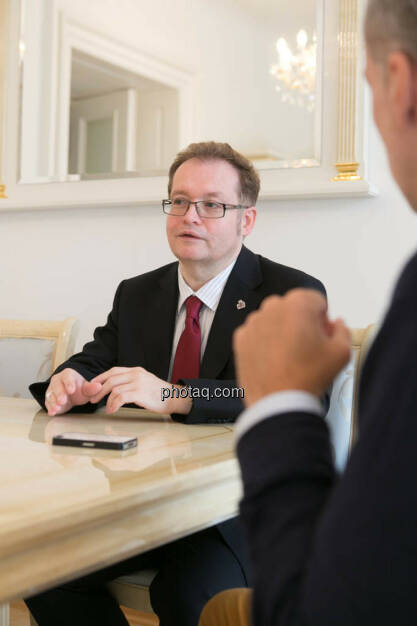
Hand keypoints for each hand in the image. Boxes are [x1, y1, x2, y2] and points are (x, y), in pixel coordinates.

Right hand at [45, 368, 102, 415]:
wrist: (72, 395)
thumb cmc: (79, 389)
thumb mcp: (87, 389)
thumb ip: (92, 388)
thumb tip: (99, 386)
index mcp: (67, 375)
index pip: (67, 378)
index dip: (69, 384)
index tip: (72, 390)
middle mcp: (57, 381)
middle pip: (57, 386)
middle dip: (60, 394)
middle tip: (63, 401)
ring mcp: (52, 390)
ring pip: (51, 395)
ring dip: (53, 402)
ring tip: (57, 408)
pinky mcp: (48, 399)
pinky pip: (48, 403)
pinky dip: (50, 408)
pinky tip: (52, 412)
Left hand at [88, 366, 191, 414]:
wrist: (175, 397)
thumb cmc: (160, 394)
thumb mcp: (145, 382)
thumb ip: (132, 382)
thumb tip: (116, 388)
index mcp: (136, 370)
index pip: (113, 371)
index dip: (101, 378)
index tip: (93, 386)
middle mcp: (136, 374)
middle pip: (111, 379)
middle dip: (99, 390)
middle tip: (93, 399)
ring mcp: (138, 383)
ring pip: (114, 389)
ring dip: (106, 400)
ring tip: (106, 408)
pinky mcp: (139, 393)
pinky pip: (120, 397)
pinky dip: (113, 404)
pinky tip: (112, 410)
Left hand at [233, 289, 350, 406]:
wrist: (278, 402)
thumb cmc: (307, 377)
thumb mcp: (341, 353)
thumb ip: (342, 330)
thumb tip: (336, 324)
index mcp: (298, 304)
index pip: (316, 300)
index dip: (322, 318)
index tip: (322, 335)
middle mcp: (272, 307)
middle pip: (293, 308)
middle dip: (301, 322)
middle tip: (307, 347)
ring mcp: (253, 323)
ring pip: (273, 320)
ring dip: (282, 331)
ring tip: (289, 357)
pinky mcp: (240, 338)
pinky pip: (257, 334)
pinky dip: (264, 342)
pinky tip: (273, 360)